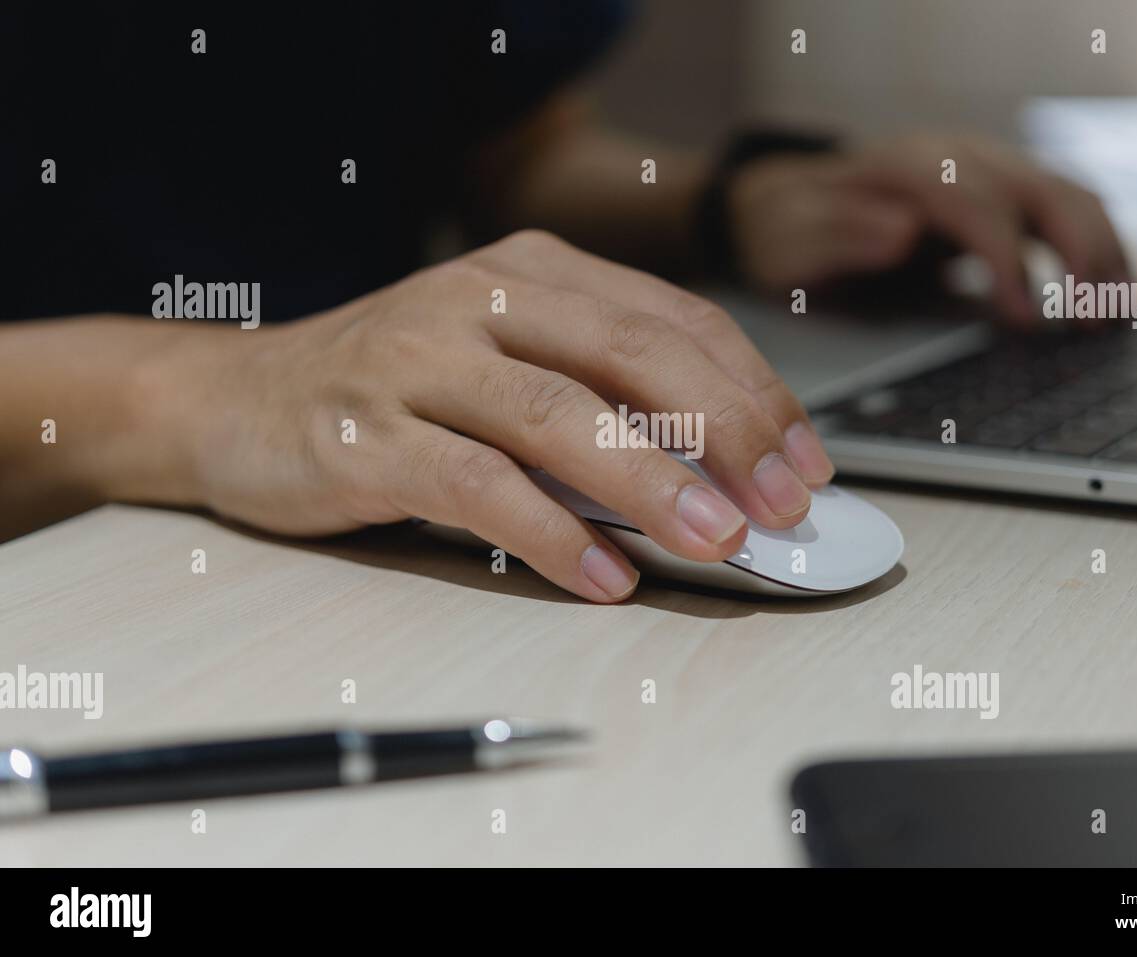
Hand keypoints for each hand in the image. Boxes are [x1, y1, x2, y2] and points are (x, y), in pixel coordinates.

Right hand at [148, 231, 835, 602]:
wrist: (233, 399)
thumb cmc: (393, 392)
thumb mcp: (504, 370)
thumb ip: (600, 407)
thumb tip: (718, 482)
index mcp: (531, 274)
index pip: (671, 320)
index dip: (753, 391)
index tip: (806, 462)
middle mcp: (479, 300)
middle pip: (631, 352)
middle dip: (726, 428)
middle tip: (783, 503)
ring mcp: (416, 361)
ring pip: (559, 415)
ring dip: (653, 482)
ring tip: (719, 540)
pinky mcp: (364, 435)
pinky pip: (477, 484)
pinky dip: (552, 533)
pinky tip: (606, 573)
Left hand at [726, 134, 1130, 321]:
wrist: (785, 205)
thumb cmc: (786, 229)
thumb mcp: (789, 237)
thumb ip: (838, 234)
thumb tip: (904, 230)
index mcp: (905, 168)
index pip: (974, 203)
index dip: (1007, 259)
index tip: (1027, 318)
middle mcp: (955, 158)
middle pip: (1041, 188)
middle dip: (1081, 251)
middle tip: (1099, 320)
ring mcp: (984, 172)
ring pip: (1068, 195)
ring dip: (1105, 250)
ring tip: (1126, 314)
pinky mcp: (1000, 197)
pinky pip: (1067, 212)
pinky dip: (1099, 248)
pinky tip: (1116, 294)